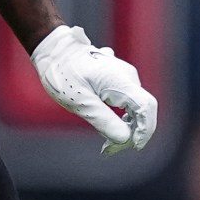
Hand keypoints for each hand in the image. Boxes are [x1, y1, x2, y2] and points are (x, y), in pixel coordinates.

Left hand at [31, 24, 157, 153]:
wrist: (53, 50)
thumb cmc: (63, 73)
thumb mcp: (80, 101)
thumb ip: (103, 120)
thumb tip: (125, 139)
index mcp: (121, 81)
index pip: (146, 108)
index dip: (145, 130)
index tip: (133, 146)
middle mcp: (128, 78)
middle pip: (142, 110)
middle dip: (132, 133)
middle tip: (109, 150)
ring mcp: (124, 77)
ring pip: (135, 107)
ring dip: (126, 127)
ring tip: (106, 145)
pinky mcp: (118, 80)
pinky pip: (127, 102)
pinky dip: (121, 117)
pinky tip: (106, 127)